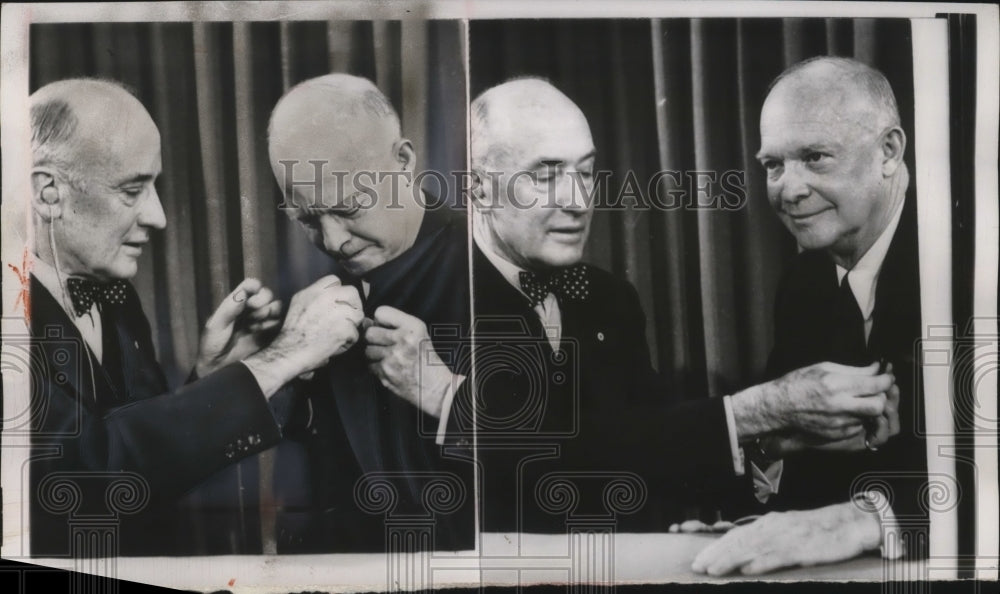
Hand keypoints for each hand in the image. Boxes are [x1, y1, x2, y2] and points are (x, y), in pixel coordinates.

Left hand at [195, 278, 280, 376]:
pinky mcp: (269, 334)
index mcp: (236, 303)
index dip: (254, 286)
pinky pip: (279, 323)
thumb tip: (243, 293)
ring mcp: (260, 322)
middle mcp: (250, 310)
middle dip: (262, 300)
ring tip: (256, 322)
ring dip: (268, 311)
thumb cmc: (212, 345)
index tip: (252, 292)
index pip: (250, 286)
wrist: (219, 368)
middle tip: (254, 311)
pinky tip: (261, 331)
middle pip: (266, 294)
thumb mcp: (215, 326)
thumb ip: (228, 309)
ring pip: (275, 307)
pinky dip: (273, 324)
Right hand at [243, 275, 362, 396]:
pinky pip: (355, 333)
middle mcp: (327, 298)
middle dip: (353, 305)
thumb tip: (331, 294)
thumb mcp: (298, 304)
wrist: (290, 351)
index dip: (340, 292)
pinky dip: (348, 341)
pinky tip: (336, 344)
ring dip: (352, 325)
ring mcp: (338, 312)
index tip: (338, 302)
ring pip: (358, 314)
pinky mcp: (345, 329)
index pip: (335, 280)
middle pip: (352, 292)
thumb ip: (315, 296)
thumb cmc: (292, 332)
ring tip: (339, 333)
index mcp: (314, 291)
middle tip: (348, 317)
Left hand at [364, 305, 456, 417]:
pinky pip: (370, 365)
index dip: (381, 321)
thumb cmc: (427, 359)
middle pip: (370, 333)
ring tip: (388, 357)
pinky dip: (377, 367)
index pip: (381, 312)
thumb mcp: (419, 334)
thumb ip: (395, 324)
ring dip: (374, 354)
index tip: (386, 328)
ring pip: (367, 350)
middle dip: (374, 339)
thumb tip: (366, 322)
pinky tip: (389, 368)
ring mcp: (393, 357)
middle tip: (384, 344)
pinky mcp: (386, 372)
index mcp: (413, 327)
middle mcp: (403, 339)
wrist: (435, 386)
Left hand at [691, 501, 881, 575]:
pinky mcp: (802, 548)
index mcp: (769, 523)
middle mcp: (773, 527)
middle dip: (715, 554)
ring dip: (730, 559)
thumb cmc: (817, 531)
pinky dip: (761, 562)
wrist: (849, 523)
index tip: (700, 559)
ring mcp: (786, 537)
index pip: (736, 535)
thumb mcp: (787, 532)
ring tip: (713, 569)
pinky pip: (778, 556)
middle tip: (697, 566)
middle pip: (738, 541)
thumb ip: (767, 542)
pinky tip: (747, 569)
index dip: (716, 548)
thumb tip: (745, 560)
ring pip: (752, 549)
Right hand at [757, 375, 900, 456]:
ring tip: (858, 400)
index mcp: (837, 385)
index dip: (886, 380)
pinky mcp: (836, 434)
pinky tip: (844, 411)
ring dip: (868, 408)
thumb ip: (853, 370)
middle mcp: (840, 405)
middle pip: (878, 405)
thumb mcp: (823, 368)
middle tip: (876, 391)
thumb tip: (875, 369)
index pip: (875, 384)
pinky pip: (857, 426)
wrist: (779, 407)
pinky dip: (856, 418)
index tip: (886, 377)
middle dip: (882, 397)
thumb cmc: (798, 383)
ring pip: (869, 417)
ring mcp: (839, 422)